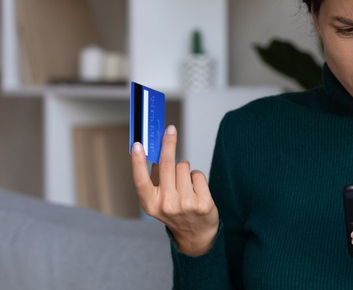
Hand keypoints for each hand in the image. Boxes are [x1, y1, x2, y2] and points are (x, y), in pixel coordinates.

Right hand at [131, 125, 218, 255]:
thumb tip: (154, 151)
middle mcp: (166, 205)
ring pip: (184, 166)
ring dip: (184, 168)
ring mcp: (185, 204)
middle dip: (168, 143)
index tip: (137, 144)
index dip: (137, 162)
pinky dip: (196, 177)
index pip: (141, 180)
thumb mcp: (159, 200)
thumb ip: (155, 178)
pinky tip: (195, 188)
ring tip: (185, 183)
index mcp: (150, 204)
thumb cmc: (175, 211)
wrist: (196, 235)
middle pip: (166, 165)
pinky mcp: (203, 203)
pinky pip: (197, 174)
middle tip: (170, 130)